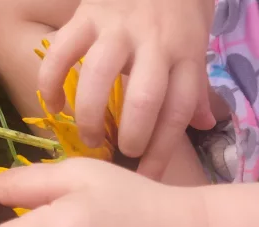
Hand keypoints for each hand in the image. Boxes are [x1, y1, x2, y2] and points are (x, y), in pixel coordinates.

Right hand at [39, 0, 215, 178]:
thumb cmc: (178, 10)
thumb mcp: (197, 44)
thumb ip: (197, 85)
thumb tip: (207, 123)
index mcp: (185, 55)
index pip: (178, 112)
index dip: (162, 152)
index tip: (147, 178)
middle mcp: (154, 42)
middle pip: (144, 98)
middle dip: (132, 137)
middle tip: (121, 153)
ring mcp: (118, 27)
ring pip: (99, 76)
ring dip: (89, 115)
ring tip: (89, 138)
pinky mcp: (86, 14)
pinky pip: (62, 51)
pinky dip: (50, 83)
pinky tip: (53, 107)